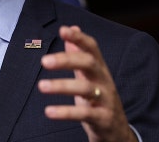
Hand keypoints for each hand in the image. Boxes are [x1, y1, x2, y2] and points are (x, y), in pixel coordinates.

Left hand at [38, 26, 137, 141]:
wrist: (116, 130)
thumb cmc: (99, 99)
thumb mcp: (90, 76)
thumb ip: (78, 53)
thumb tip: (71, 28)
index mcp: (100, 69)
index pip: (92, 48)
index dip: (79, 38)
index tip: (63, 29)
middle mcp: (104, 81)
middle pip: (89, 64)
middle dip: (67, 60)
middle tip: (45, 61)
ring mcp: (106, 100)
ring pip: (85, 89)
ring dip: (62, 86)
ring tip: (42, 86)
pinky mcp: (103, 118)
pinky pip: (84, 114)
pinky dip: (66, 112)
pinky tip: (49, 111)